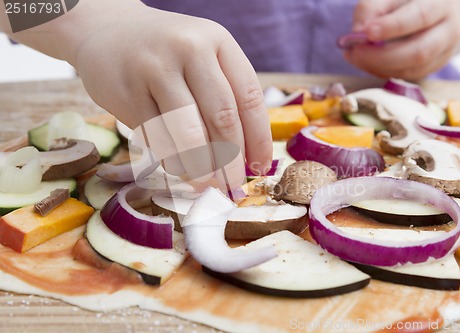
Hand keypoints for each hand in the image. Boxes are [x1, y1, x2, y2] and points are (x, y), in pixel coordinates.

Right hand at [74, 2, 271, 190]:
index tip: (261, 167)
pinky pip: (157, 139)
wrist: (108, 31)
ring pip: (188, 134)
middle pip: (222, 118)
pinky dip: (173, 161)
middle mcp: (189, 50)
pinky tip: (181, 169)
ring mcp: (155, 70)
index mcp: (218, 41)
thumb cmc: (168, 53)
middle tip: (233, 186)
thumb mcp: (204, 56)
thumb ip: (226, 94)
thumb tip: (246, 156)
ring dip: (202, 168)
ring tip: (208, 184)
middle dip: (231, 161)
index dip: (259, 139)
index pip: (249, 98)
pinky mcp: (127, 93)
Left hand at [344, 0, 459, 79]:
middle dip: (382, 56)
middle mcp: (449, 29)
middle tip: (356, 52)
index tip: (368, 33)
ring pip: (412, 69)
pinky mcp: (434, 67)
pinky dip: (382, 71)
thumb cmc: (405, 1)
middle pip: (419, 51)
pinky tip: (367, 62)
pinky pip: (406, 76)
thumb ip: (371, 8)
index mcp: (440, 3)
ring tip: (356, 56)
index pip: (420, 16)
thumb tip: (358, 32)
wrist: (435, 12)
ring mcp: (445, 52)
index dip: (393, 26)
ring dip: (379, 66)